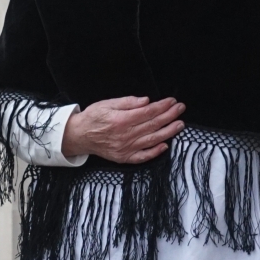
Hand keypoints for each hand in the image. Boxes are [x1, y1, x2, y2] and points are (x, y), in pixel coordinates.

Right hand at [61, 96, 185, 164]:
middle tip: (181, 109)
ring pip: (152, 140)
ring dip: (168, 132)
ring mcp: (126, 148)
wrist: (79, 136)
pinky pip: (143, 156)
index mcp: (121, 120)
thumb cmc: (93, 117)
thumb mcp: (107, 103)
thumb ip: (127, 102)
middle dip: (169, 116)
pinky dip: (155, 152)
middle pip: (153, 125)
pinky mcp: (124, 157)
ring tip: (180, 125)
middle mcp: (125, 135)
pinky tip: (165, 145)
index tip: (172, 101)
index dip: (162, 106)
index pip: (148, 112)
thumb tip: (146, 101)